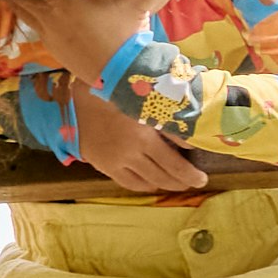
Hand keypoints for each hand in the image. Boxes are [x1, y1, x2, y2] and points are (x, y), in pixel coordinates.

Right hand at [33, 13, 212, 197]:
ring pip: (146, 182)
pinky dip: (142, 185)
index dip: (190, 175)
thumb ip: (167, 122)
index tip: (202, 178)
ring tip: (176, 183)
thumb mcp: (143, 103)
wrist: (75, 96)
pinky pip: (127, 182)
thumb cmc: (113, 93)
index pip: (174, 165)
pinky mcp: (102, 165)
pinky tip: (151, 182)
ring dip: (164, 184)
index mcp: (143, 136)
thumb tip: (190, 141)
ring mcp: (114, 161)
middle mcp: (130, 153)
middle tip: (193, 182)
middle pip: (163, 176)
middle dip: (181, 182)